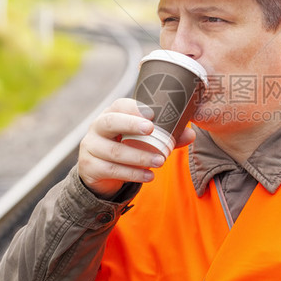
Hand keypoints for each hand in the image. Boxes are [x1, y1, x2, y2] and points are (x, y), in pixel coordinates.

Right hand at [77, 98, 195, 197]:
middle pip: (109, 122)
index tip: (152, 114)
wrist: (100, 172)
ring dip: (139, 157)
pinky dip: (133, 173)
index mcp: (111, 114)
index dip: (134, 108)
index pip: (120, 105)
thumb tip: (190, 134)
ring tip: (160, 161)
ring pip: (114, 151)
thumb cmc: (126, 147)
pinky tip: (149, 176)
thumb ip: (166, 136)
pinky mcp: (90, 166)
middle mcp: (97, 127)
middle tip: (151, 129)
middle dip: (130, 125)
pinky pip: (111, 170)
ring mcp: (90, 147)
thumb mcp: (143, 140)